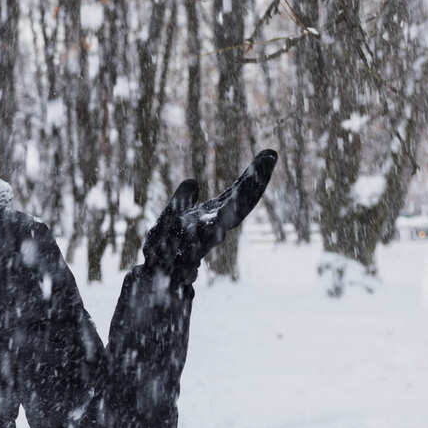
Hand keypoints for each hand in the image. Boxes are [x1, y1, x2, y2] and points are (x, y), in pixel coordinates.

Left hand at [142, 149, 277, 284]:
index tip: (271, 153)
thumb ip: (183, 200)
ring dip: (240, 201)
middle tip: (270, 156)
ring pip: (223, 222)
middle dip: (254, 183)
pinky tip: (219, 225)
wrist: (155, 275)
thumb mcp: (172, 215)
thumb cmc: (166, 246)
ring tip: (251, 179)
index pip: (239, 194)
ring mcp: (201, 241)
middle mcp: (213, 227)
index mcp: (213, 216)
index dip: (254, 176)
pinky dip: (210, 232)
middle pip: (240, 205)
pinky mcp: (186, 254)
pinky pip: (199, 243)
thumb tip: (193, 181)